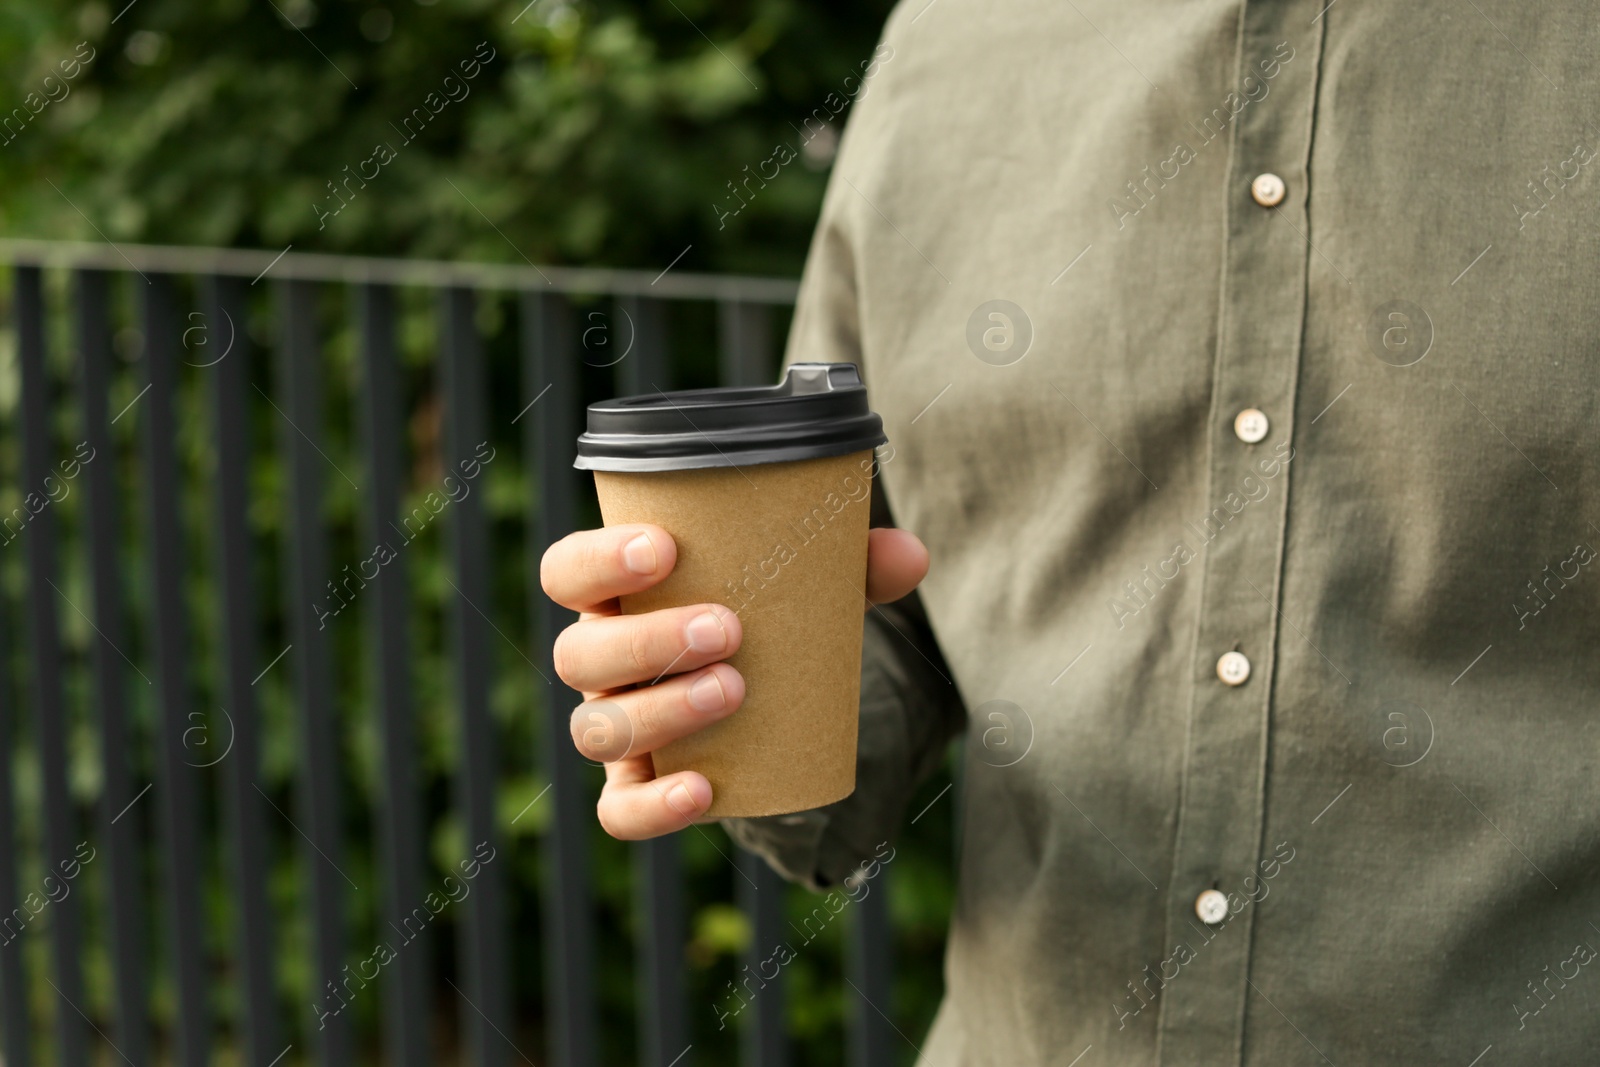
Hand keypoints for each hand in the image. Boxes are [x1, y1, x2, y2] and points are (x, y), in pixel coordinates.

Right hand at [541, 523, 928, 839]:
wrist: (774, 694)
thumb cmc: (770, 615)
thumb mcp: (807, 582)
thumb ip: (856, 564)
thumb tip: (911, 556)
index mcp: (616, 595)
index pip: (566, 571)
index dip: (597, 561)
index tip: (664, 547)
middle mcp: (599, 661)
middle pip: (579, 654)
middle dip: (648, 641)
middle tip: (728, 629)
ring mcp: (614, 726)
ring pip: (596, 728)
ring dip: (660, 710)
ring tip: (734, 690)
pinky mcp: (638, 787)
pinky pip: (619, 812)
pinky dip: (654, 806)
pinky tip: (702, 789)